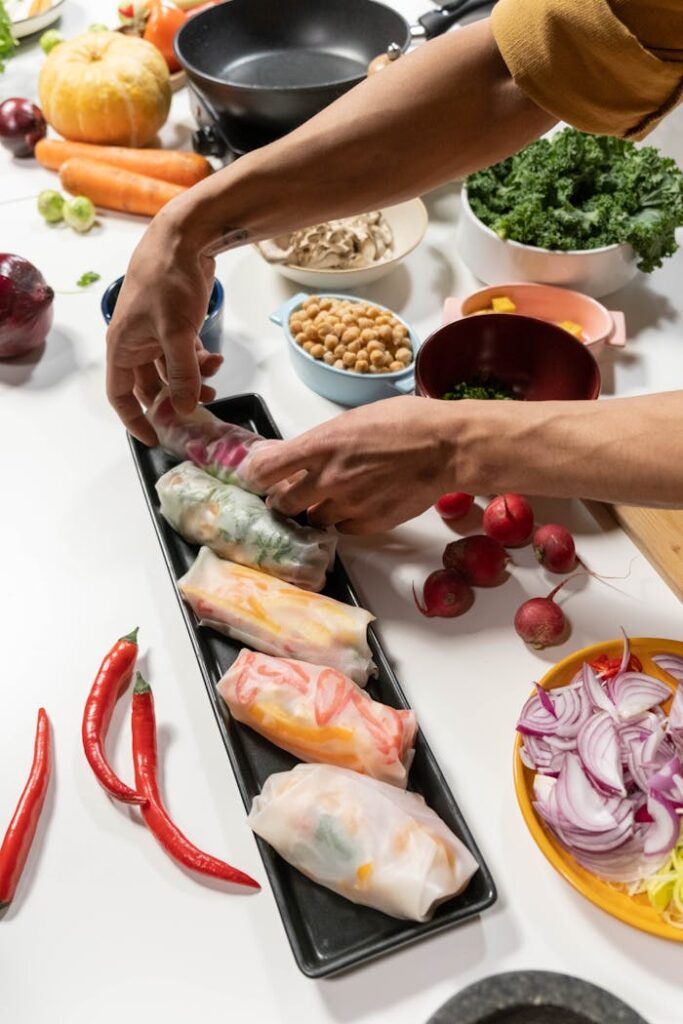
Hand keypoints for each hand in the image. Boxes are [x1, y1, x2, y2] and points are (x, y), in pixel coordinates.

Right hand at [106, 214, 223, 444]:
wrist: (185, 236)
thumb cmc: (168, 279)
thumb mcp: (176, 332)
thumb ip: (181, 373)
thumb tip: (182, 408)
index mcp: (122, 346)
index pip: (120, 395)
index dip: (136, 419)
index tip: (156, 438)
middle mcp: (134, 342)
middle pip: (150, 386)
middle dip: (174, 399)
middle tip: (198, 410)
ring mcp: (154, 332)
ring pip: (171, 370)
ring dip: (191, 380)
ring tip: (213, 381)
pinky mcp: (174, 321)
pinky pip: (184, 353)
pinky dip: (199, 360)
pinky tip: (216, 360)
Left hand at [245, 396, 458, 533]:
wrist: (446, 446)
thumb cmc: (406, 422)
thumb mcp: (353, 419)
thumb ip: (319, 440)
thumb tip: (288, 451)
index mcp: (321, 445)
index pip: (264, 471)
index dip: (257, 476)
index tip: (259, 477)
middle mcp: (329, 478)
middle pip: (281, 503)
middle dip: (284, 498)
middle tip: (295, 490)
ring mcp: (348, 504)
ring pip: (312, 519)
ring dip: (316, 510)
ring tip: (334, 495)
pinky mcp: (369, 523)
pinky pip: (342, 529)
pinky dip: (343, 520)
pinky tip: (357, 503)